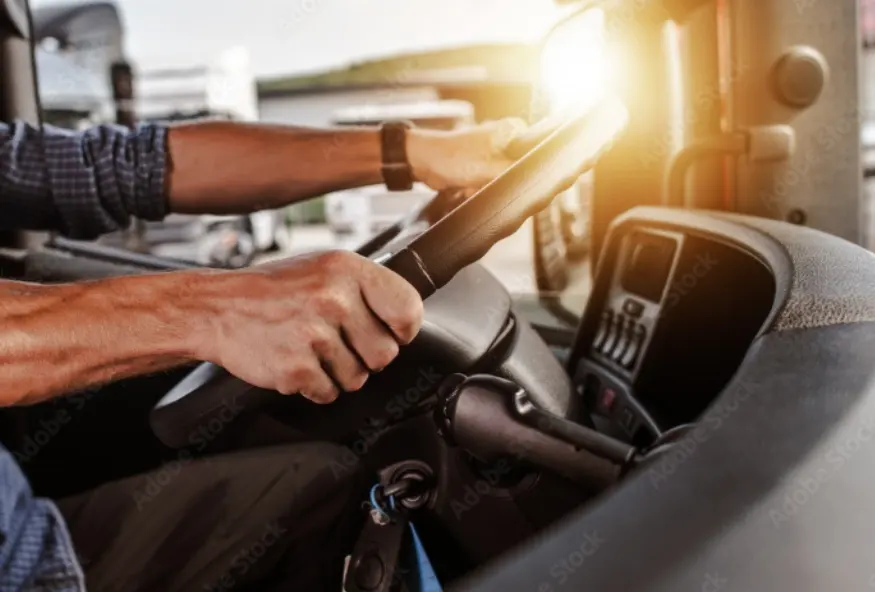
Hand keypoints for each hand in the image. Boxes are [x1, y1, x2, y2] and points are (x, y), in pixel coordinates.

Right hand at [199, 251, 422, 403]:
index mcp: (347, 269)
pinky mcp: (296, 367)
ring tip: (311, 349)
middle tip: (338, 343)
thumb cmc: (274, 290)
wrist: (216, 308)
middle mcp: (333, 298)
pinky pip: (328, 393)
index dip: (403, 329)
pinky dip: (314, 386)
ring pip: (357, 378)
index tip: (392, 333)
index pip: (407, 308)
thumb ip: (364, 289)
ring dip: (337, 373)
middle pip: (385, 354)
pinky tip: (296, 362)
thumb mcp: (324, 268)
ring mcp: (314, 334)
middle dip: (365, 356)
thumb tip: (404, 318)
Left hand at [407, 118, 526, 193]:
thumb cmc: (452, 159)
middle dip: (501, 181)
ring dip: (488, 186)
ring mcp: (493, 150)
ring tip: (473, 184)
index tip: (513, 179)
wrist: (423, 162)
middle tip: (486, 182)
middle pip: (518, 168)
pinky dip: (480, 187)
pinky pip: (490, 181)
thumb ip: (516, 172)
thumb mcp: (490, 169)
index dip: (528, 170)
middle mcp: (505, 137)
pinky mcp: (482, 163)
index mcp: (512, 130)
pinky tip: (468, 186)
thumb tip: (538, 178)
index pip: (536, 152)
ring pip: (503, 178)